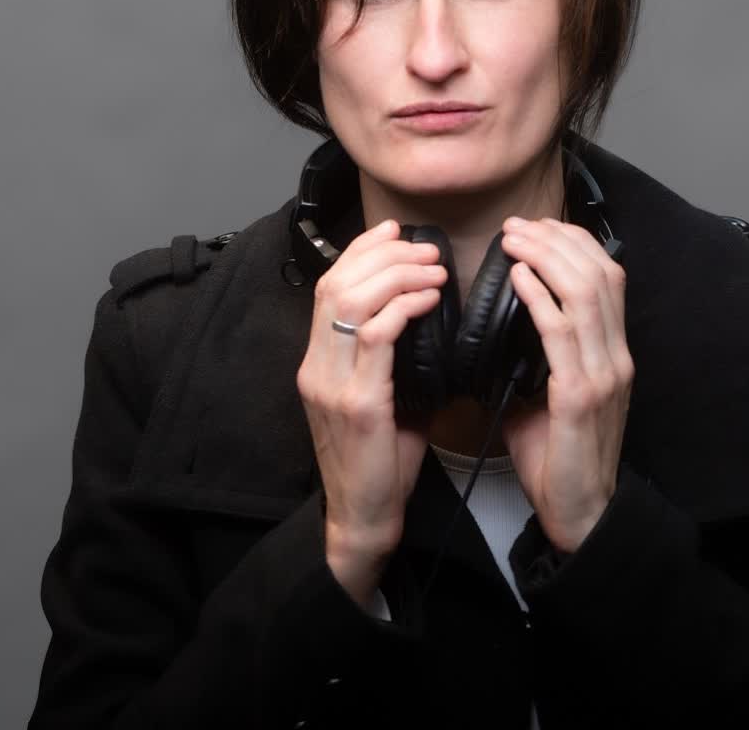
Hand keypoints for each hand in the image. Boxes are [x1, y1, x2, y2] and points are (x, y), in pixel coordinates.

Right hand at [295, 219, 446, 605]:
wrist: (366, 517)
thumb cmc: (380, 460)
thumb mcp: (385, 396)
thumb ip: (395, 355)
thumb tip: (430, 313)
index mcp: (318, 362)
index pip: (328, 286)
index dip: (360, 250)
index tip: (394, 231)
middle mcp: (316, 367)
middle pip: (335, 284)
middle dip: (382, 253)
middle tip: (424, 246)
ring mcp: (332, 385)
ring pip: (351, 302)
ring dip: (397, 274)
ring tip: (433, 267)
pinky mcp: (358, 404)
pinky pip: (375, 337)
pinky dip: (404, 307)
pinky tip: (430, 299)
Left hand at [498, 217, 634, 552]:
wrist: (579, 512)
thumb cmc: (558, 456)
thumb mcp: (547, 394)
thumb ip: (533, 357)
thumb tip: (494, 327)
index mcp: (612, 352)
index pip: (607, 276)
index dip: (574, 243)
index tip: (536, 227)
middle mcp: (616, 356)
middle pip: (600, 273)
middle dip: (557, 239)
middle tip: (517, 225)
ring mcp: (603, 374)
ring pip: (586, 293)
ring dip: (546, 257)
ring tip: (513, 239)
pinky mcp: (581, 396)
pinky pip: (562, 333)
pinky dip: (540, 296)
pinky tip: (517, 276)